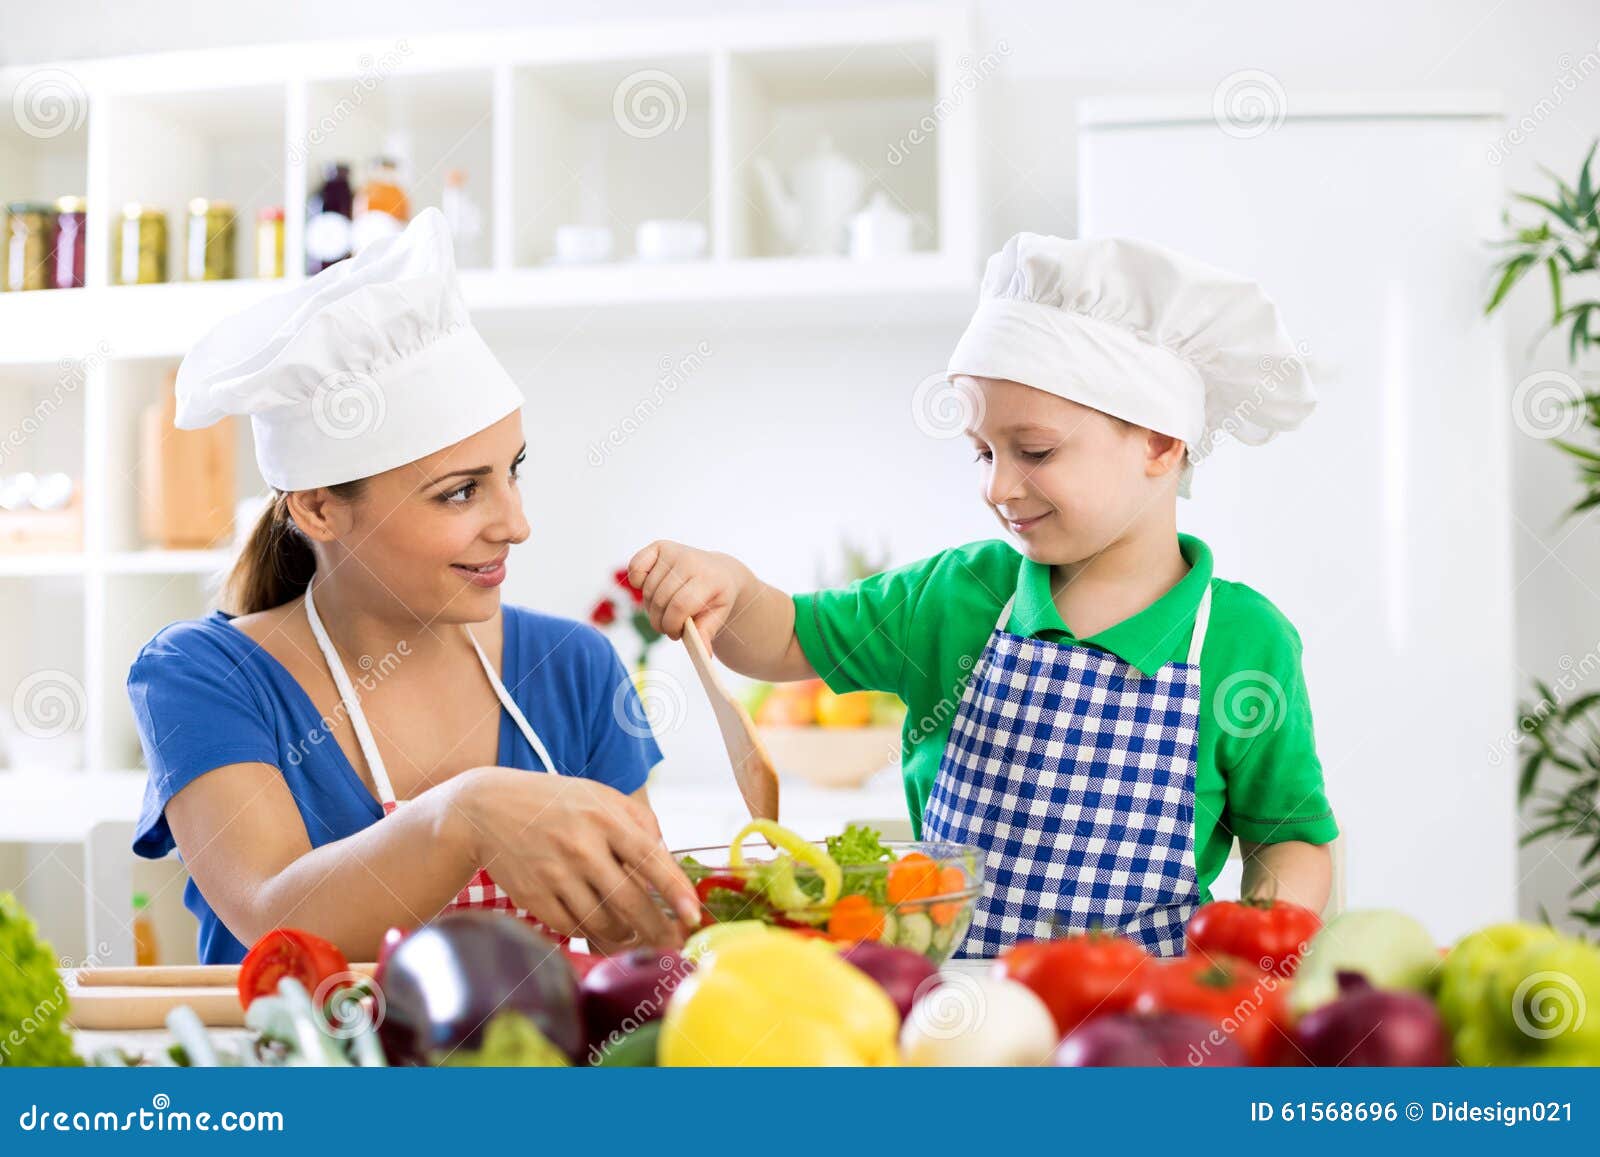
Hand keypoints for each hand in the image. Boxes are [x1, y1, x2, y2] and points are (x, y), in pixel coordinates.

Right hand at [449, 767, 699, 947]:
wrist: (487, 809)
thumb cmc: (555, 803)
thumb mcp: (599, 796)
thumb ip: (640, 823)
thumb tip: (668, 861)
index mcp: (604, 819)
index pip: (650, 859)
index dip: (675, 891)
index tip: (693, 914)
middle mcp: (581, 847)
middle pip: (630, 901)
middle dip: (658, 929)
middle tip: (673, 944)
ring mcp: (555, 874)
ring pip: (604, 921)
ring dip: (625, 933)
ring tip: (632, 930)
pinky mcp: (534, 897)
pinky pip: (574, 927)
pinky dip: (593, 932)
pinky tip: (600, 927)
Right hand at [627, 540, 748, 643]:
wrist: (719, 571)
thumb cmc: (716, 597)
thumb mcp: (719, 615)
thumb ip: (708, 632)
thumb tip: (703, 653)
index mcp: (709, 578)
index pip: (680, 605)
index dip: (672, 625)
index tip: (675, 634)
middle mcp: (690, 559)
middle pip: (661, 599)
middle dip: (661, 621)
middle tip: (669, 628)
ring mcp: (674, 551)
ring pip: (648, 590)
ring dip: (651, 608)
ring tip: (665, 611)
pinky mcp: (659, 547)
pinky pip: (635, 567)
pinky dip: (637, 582)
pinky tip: (651, 589)